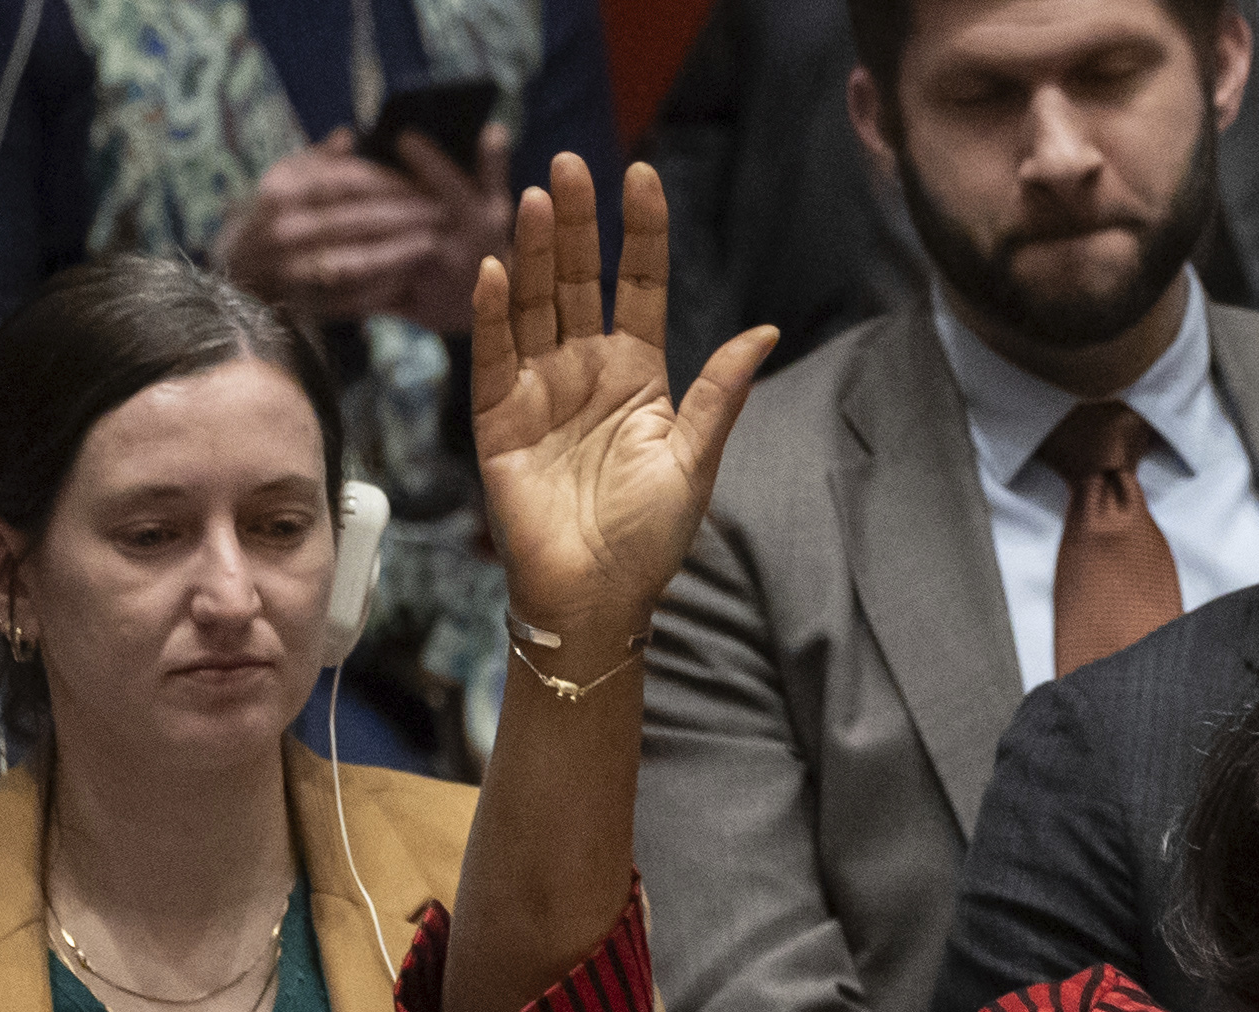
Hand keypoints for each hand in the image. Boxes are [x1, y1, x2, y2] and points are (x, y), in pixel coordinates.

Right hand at [216, 126, 510, 329]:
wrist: (237, 273)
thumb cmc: (273, 218)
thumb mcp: (283, 181)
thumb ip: (317, 160)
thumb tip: (348, 134)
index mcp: (280, 194)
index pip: (345, 182)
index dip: (388, 182)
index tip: (423, 182)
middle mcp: (284, 231)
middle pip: (357, 220)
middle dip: (405, 215)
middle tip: (442, 211)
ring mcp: (294, 271)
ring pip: (357, 260)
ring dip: (400, 253)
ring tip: (435, 243)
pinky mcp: (306, 304)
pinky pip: (353, 297)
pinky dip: (384, 287)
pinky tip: (413, 277)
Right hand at [472, 155, 774, 640]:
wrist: (598, 597)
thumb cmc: (650, 537)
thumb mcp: (696, 458)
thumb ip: (722, 392)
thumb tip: (765, 331)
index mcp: (638, 373)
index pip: (639, 285)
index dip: (639, 233)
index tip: (640, 176)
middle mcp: (585, 369)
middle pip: (578, 280)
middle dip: (575, 225)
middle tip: (571, 167)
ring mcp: (538, 389)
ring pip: (534, 305)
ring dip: (532, 253)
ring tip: (536, 200)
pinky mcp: (498, 418)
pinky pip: (493, 357)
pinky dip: (494, 316)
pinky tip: (497, 271)